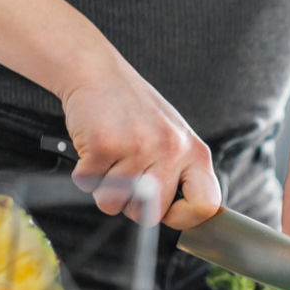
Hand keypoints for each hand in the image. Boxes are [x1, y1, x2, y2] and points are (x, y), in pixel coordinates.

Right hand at [60, 55, 220, 228]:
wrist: (97, 72)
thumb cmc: (134, 109)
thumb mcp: (173, 137)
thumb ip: (180, 173)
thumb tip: (182, 216)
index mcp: (194, 151)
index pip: (205, 205)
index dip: (183, 217)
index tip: (167, 211)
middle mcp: (171, 150)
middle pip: (151, 215)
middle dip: (131, 204)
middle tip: (126, 173)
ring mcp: (138, 148)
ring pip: (114, 204)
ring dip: (104, 188)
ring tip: (111, 157)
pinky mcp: (104, 146)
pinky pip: (88, 185)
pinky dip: (84, 172)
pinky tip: (94, 148)